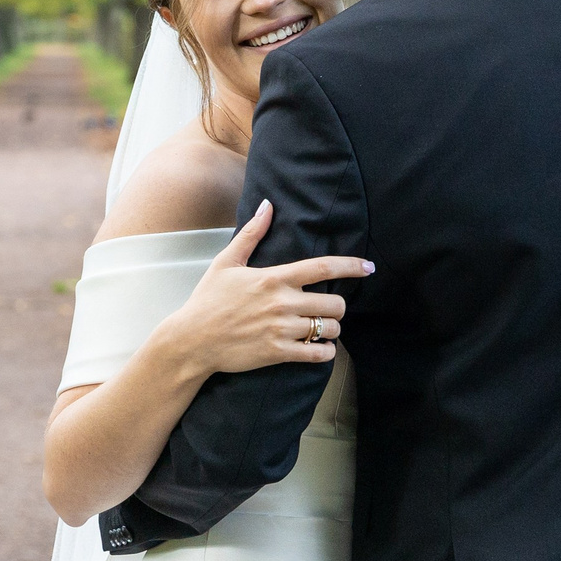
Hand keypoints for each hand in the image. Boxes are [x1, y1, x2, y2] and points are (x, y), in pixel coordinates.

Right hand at [164, 200, 372, 374]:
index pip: (322, 268)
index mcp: (273, 278)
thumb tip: (267, 205)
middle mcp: (282, 302)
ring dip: (331, 330)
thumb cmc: (208, 299)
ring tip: (323, 329)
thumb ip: (252, 234)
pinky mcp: (277, 352)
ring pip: (329, 329)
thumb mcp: (226, 262)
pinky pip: (317, 354)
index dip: (351, 266)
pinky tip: (320, 348)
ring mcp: (281, 329)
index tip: (368, 267)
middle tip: (329, 310)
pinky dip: (325, 352)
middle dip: (338, 307)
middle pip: (334, 303)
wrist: (192, 340)